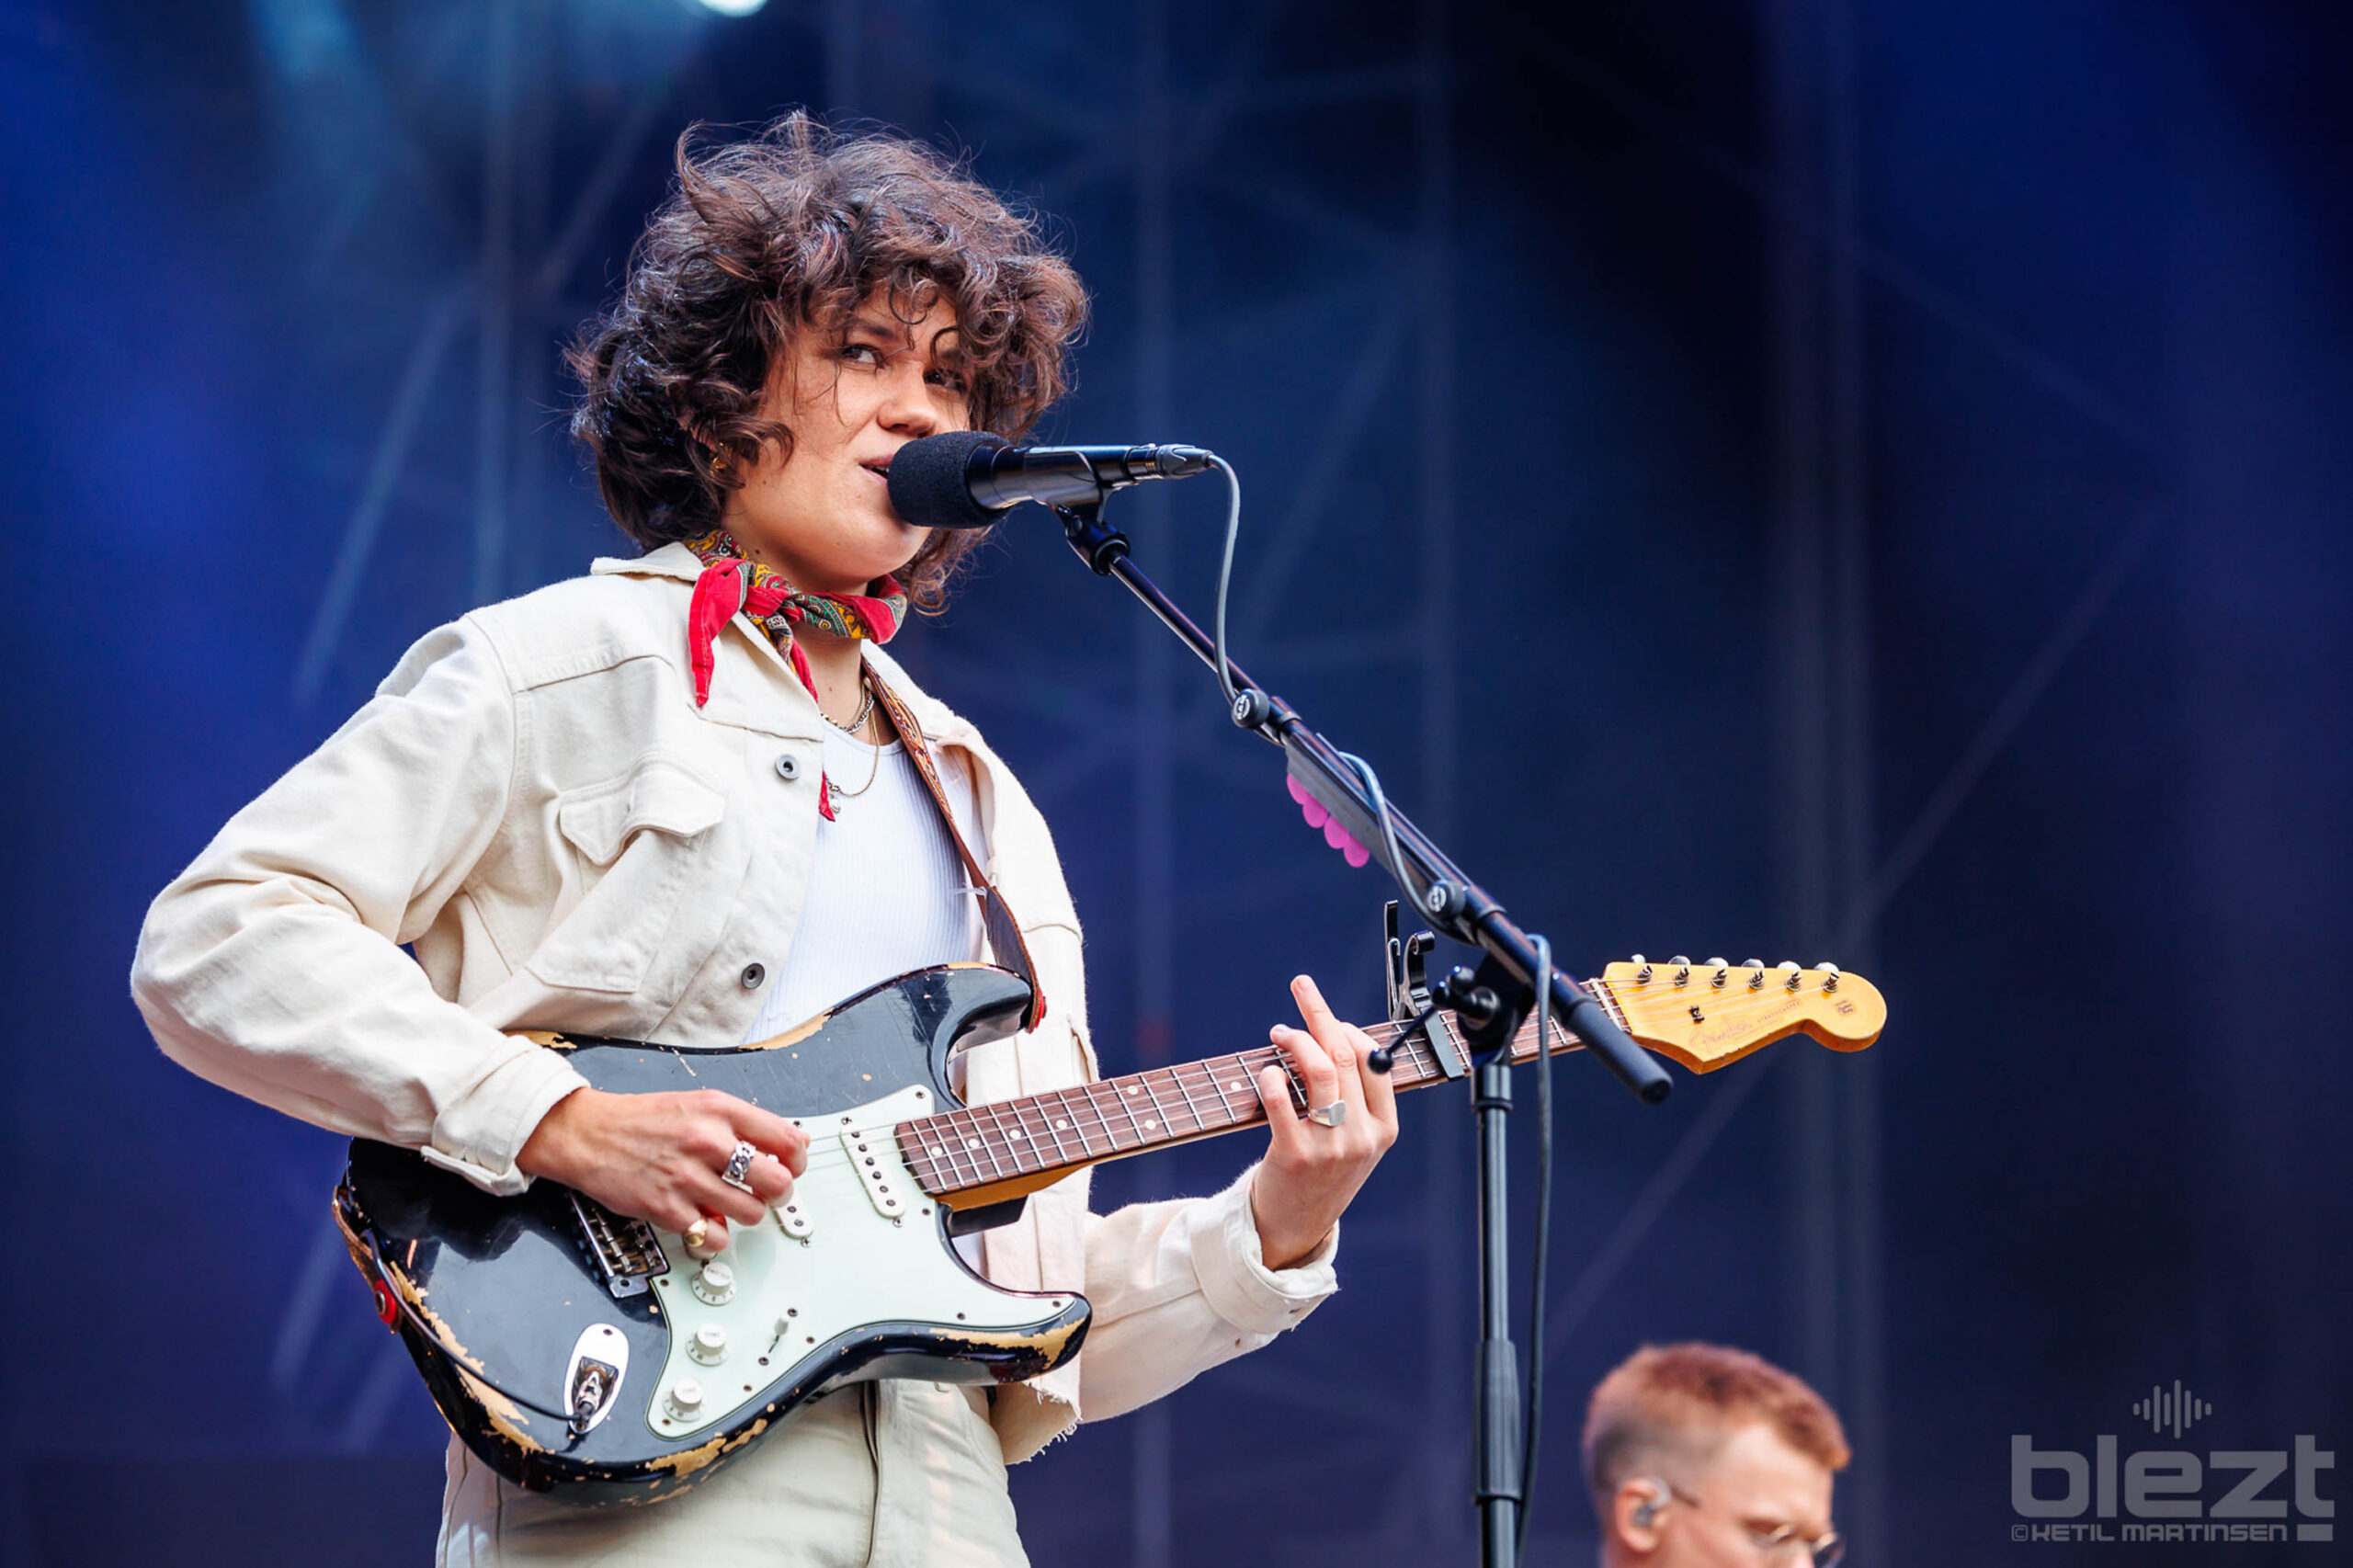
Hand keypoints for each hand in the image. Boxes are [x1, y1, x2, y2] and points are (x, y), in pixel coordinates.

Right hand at [518, 1087, 808, 1252]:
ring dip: (747, 1214)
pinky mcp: (666, 1208)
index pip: (786, 1139)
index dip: (797, 1160)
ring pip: (751, 1213)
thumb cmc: (643, 1120)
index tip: (793, 1168)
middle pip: (776, 1181)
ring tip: (733, 1205)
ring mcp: (686, 1176)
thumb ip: (745, 1123)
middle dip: (780, 1193)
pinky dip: (716, 1236)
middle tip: (770, 1194)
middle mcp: (706, 1141)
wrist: (588, 1133)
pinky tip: (706, 1221)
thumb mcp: (699, 1104)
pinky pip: (715, 1237)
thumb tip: (795, 1144)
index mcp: (719, 1110)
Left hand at [1249, 974, 1399, 1268]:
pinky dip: (1271, 1075)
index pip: (1375, 1060)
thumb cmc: (1323, 1173)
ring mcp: (1329, 1148)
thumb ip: (1355, 1096)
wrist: (1295, 1226)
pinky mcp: (1293, 1155)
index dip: (1348, 1027)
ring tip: (1280, 1032)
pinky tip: (1267, 1070)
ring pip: (1318, 1070)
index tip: (1326, 1016)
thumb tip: (1334, 1035)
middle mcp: (1361, 1137)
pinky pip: (1281, 1099)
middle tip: (1300, 992)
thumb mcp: (1356, 1140)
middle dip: (1319, 1015)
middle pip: (1344, 1056)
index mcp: (1384, 1129)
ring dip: (1296, 1039)